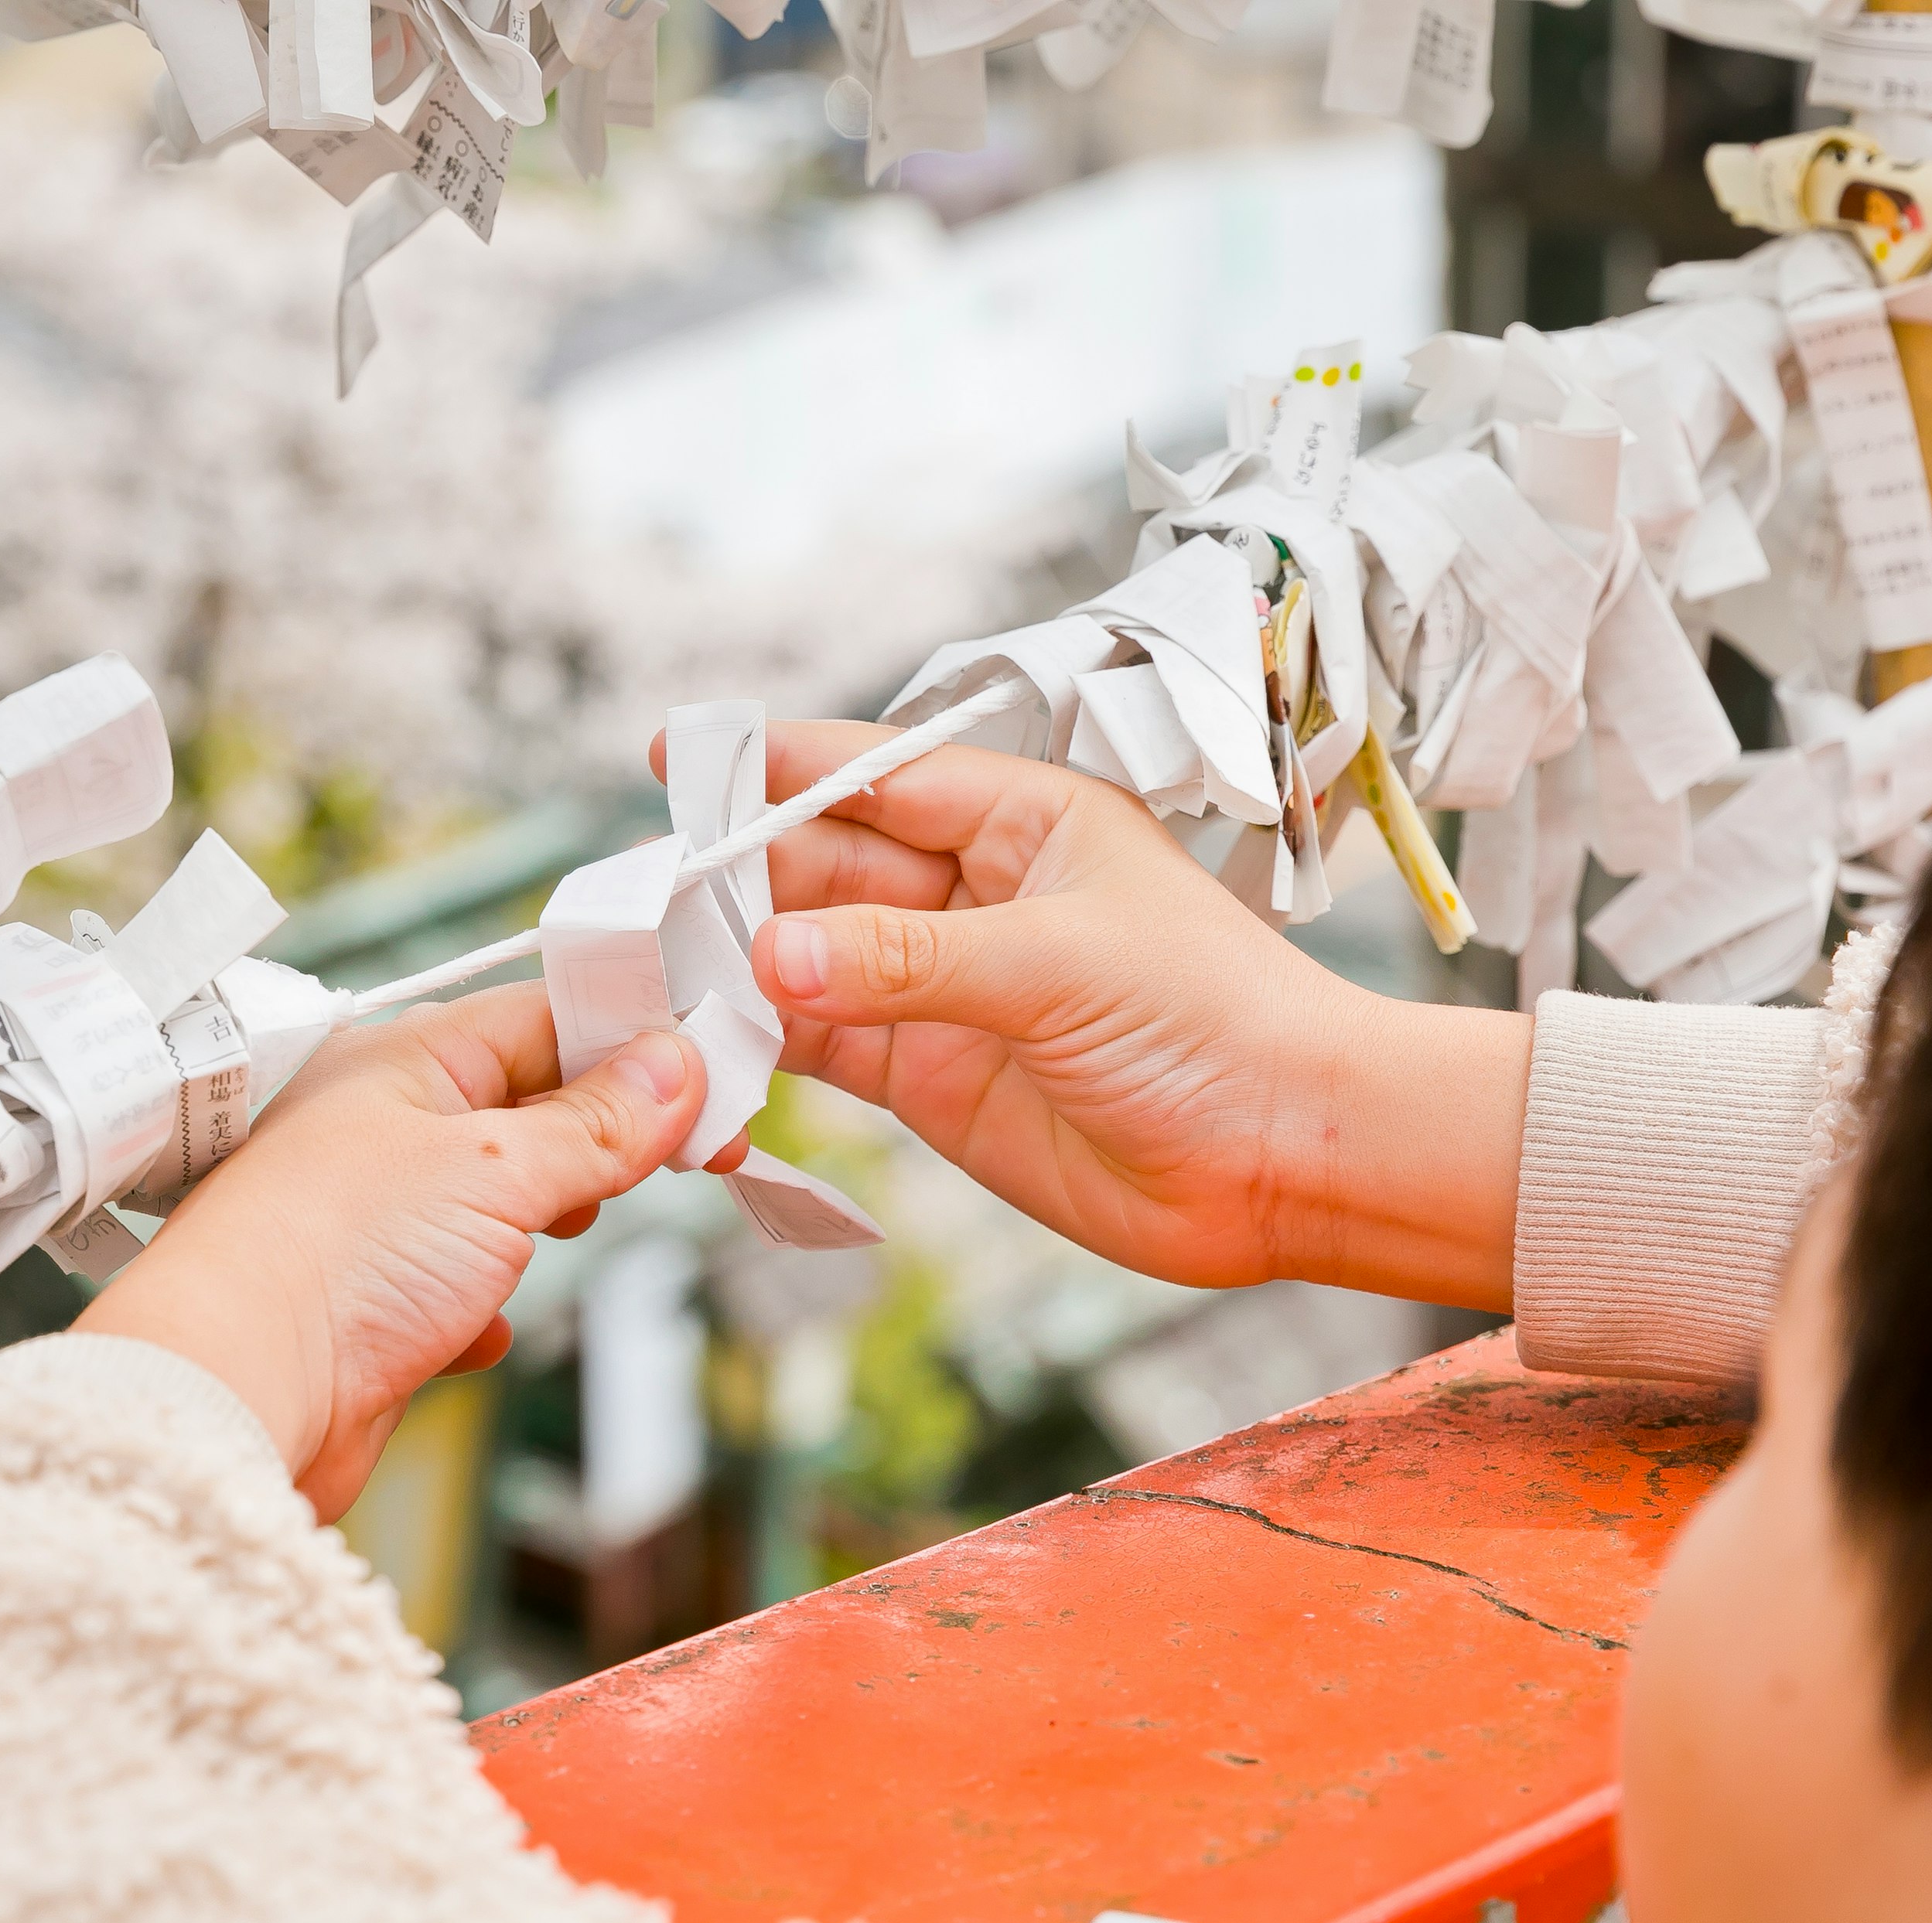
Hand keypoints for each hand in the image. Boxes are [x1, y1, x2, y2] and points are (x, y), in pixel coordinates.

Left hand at [75, 983, 708, 1517]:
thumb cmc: (330, 1258)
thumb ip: (594, 1124)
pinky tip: (481, 1324)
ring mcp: (374, 1221)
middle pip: (527, 1106)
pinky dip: (485, 1305)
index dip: (632, 1039)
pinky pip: (456, 1289)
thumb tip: (672, 1067)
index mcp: (401, 1063)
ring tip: (559, 1232)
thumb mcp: (494, 1169)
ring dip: (541, 1220)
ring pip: (496, 1201)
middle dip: (600, 1135)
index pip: (542, 1018)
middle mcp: (381, 1131)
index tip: (712, 1075)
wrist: (228, 1397)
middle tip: (682, 1157)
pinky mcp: (371, 1310)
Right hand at [658, 721, 1529, 1309]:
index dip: (775, 767)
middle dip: (737, 874)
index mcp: (1025, 821)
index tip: (675, 757)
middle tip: (643, 895)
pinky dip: (764, 1045)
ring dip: (739, 962)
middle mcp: (978, 895)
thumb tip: (773, 960)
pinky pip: (826, 1047)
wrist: (1288, 1156)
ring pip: (813, 957)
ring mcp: (949, 989)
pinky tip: (706, 1042)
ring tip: (653, 969)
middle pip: (826, 864)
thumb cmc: (1216, 1022)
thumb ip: (906, 960)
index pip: (877, 775)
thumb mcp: (1056, 963)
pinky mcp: (936, 1079)